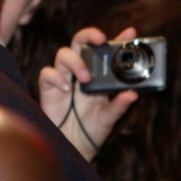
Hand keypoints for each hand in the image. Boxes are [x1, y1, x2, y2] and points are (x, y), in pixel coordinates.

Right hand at [39, 26, 139, 160]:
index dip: (117, 39)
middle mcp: (80, 73)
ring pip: (64, 54)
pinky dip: (56, 78)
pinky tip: (66, 90)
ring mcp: (63, 79)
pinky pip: (47, 74)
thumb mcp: (109, 118)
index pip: (106, 52)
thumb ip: (119, 105)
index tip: (131, 32)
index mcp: (98, 76)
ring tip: (86, 78)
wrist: (72, 148)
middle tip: (101, 40)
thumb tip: (133, 94)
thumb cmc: (90, 131)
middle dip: (89, 35)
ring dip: (76, 62)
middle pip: (80, 43)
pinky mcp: (48, 89)